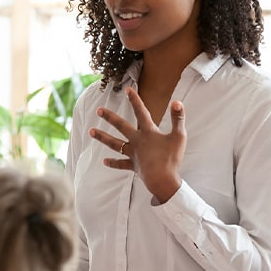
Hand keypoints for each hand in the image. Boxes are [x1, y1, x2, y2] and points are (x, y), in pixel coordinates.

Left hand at [91, 87, 185, 201]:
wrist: (162, 180)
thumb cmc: (172, 159)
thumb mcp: (179, 136)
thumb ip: (178, 118)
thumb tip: (177, 101)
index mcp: (148, 133)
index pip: (141, 112)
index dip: (135, 100)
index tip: (127, 90)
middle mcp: (137, 142)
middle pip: (121, 127)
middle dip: (109, 117)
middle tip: (98, 110)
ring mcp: (133, 154)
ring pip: (115, 144)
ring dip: (103, 137)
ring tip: (91, 132)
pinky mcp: (133, 166)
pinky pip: (121, 164)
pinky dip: (113, 163)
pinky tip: (104, 161)